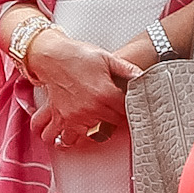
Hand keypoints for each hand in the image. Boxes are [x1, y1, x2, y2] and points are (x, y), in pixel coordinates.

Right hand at [22, 28, 138, 144]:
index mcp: (105, 94)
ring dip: (97, 128)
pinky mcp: (61, 118)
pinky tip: (76, 131)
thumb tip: (143, 76)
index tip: (130, 107)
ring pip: (93, 134)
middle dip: (116, 117)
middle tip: (115, 109)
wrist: (50, 55)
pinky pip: (67, 137)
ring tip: (98, 120)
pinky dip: (71, 136)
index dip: (130, 108)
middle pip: (112, 123)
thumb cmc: (77, 55)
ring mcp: (75, 116)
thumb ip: (127, 69)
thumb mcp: (107, 58)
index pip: (126, 111)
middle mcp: (91, 109)